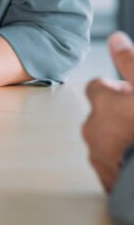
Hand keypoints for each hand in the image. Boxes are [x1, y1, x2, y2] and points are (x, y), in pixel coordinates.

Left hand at [82, 33, 133, 191]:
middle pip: (103, 116)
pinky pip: (114, 170)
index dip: (117, 89)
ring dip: (123, 143)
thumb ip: (130, 61)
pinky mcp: (110, 185)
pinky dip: (125, 167)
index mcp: (103, 102)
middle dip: (120, 118)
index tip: (132, 94)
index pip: (98, 87)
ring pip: (108, 144)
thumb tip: (115, 38)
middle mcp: (94, 129)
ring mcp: (101, 160)